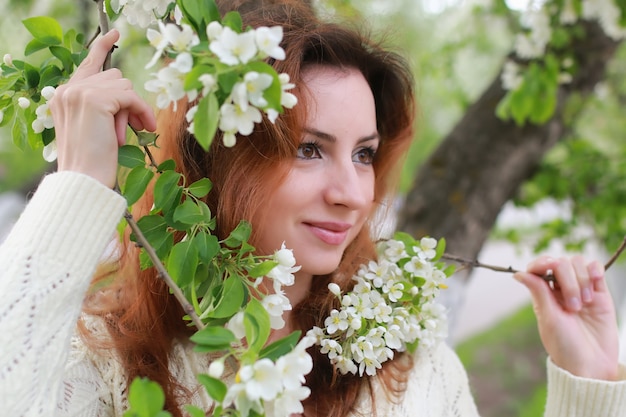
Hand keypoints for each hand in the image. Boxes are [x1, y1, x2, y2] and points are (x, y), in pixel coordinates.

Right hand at [49, 29, 156, 187]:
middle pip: (114, 77)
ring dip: (134, 109)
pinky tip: (146, 127)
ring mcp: (80, 92)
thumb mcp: (96, 128)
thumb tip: (128, 95)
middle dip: (129, 101)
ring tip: (129, 134)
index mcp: (64, 95)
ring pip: (124, 86)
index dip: (102, 47)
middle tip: (135, 128)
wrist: (84, 179)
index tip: (114, 32)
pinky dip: (143, 111)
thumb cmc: (93, 161)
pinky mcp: (95, 99)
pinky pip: (131, 97)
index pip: (87, 64)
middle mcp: (68, 89)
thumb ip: (104, 106)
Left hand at [514, 256, 618, 380]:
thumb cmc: (566, 346)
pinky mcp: (600, 293)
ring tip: (585, 303)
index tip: (548, 266)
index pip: (539, 268)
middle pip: (561, 263)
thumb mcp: (549, 319)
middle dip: (568, 281)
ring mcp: (581, 290)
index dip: (542, 262)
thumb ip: (539, 293)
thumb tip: (518, 273)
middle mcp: (560, 290)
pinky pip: (596, 270)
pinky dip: (595, 269)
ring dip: (581, 279)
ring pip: (578, 264)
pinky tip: (595, 279)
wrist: (592, 365)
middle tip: (573, 307)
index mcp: (543, 295)